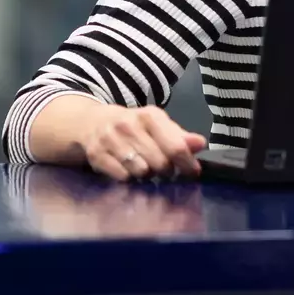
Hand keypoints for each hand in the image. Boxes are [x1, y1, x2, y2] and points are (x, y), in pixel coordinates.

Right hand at [74, 104, 206, 180]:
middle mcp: (129, 126)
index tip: (193, 172)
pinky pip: (122, 177)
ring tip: (147, 168)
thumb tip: (201, 144)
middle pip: (160, 163)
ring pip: (141, 172)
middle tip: (165, 169)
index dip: (187, 164)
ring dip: (148, 175)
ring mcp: (111, 140)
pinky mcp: (97, 156)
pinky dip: (130, 178)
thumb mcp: (158, 124)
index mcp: (150, 116)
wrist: (93, 122)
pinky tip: (130, 170)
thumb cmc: (134, 126)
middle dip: (167, 170)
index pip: (175, 146)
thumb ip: (180, 136)